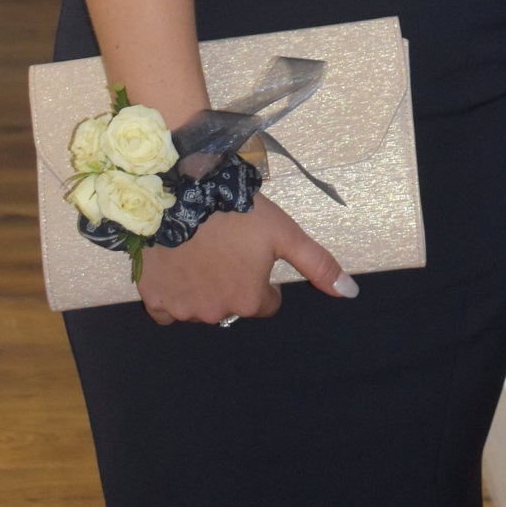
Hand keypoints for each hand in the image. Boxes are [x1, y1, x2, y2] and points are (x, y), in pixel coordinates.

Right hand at [139, 191, 357, 325]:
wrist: (181, 193)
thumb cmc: (238, 211)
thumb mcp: (285, 233)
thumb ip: (318, 264)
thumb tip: (351, 293)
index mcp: (249, 300)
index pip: (266, 304)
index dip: (263, 279)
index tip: (254, 256)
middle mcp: (216, 313)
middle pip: (232, 304)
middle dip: (233, 283)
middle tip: (228, 249)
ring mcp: (183, 309)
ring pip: (201, 306)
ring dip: (204, 287)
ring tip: (203, 250)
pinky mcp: (154, 300)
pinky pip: (167, 310)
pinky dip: (174, 293)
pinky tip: (178, 266)